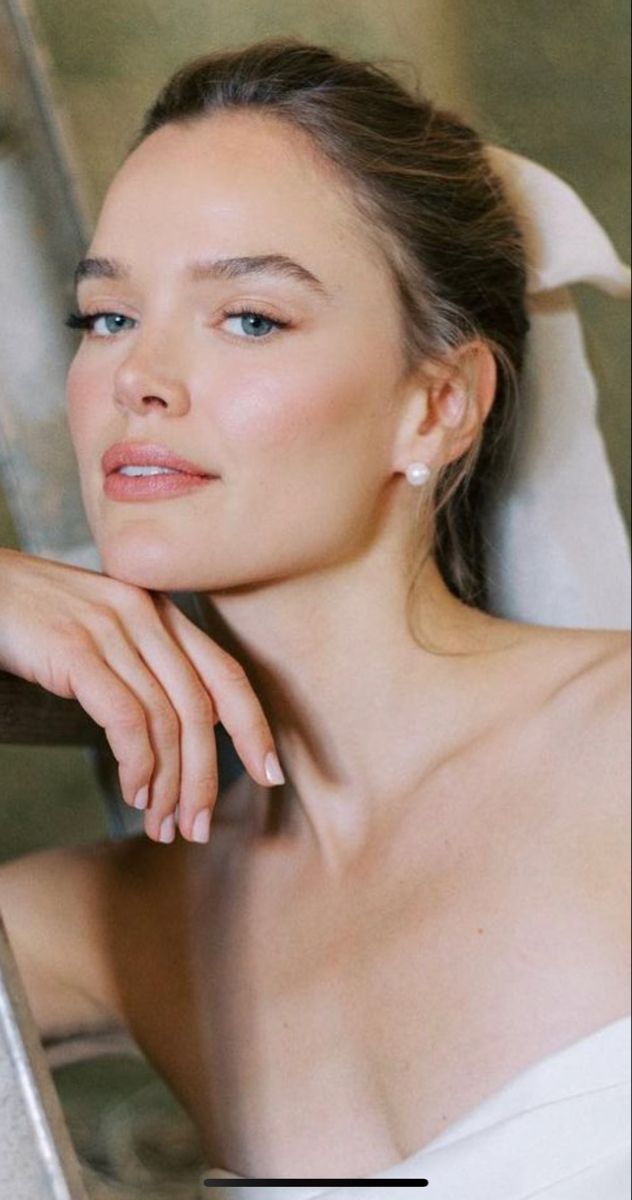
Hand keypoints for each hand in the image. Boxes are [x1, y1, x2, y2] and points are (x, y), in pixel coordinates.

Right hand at [0, 548, 282, 842]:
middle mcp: (144, 614)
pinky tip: (134, 793)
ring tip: (161, 823)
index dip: (253, 726)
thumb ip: (139, 665)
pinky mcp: (75, 648)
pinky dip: (138, 765)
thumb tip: (174, 734)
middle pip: (200, 707)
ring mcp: (111, 627)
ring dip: (170, 784)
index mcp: (158, 610)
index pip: (224, 672)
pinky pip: (127, 719)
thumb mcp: (97, 633)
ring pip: (166, 720)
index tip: (269, 773)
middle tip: (197, 826)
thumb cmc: (31, 618)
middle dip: (205, 776)